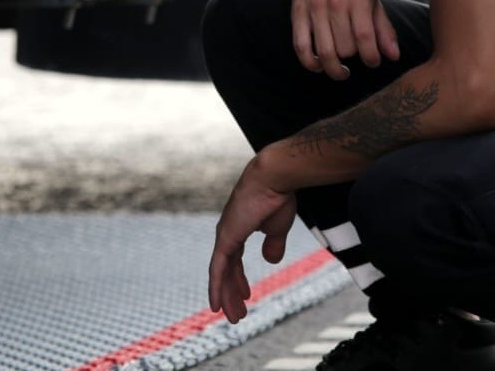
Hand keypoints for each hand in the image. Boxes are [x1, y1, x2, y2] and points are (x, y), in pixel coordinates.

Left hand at [208, 159, 296, 323]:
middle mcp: (228, 233)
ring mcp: (225, 235)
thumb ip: (273, 244)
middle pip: (226, 270)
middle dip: (231, 293)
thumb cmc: (278, 197)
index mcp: (239, 229)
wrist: (275, 178)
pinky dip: (216, 287)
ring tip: (232, 317)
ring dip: (226, 296)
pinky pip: (218, 268)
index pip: (235, 260)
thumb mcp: (277, 228)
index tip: (245, 295)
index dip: (238, 279)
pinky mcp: (226, 238)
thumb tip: (270, 259)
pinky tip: (216, 303)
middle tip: (236, 314)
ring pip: (222, 274)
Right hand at [289, 0, 398, 78]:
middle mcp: (335, 3)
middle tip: (356, 56)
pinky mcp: (298, 12)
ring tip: (342, 70)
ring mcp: (314, 8)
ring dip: (334, 68)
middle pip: (345, 47)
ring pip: (325, 51)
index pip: (364, 37)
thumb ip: (384, 28)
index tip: (373, 62)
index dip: (371, 57)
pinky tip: (319, 66)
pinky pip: (300, 45)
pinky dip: (309, 62)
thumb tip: (393, 56)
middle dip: (353, 58)